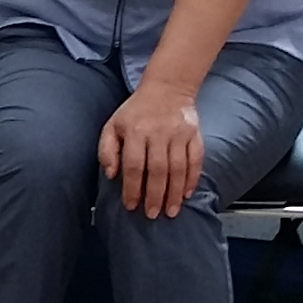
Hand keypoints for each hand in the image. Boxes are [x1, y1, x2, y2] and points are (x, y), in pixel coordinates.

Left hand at [99, 80, 206, 218]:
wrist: (167, 87)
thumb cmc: (136, 111)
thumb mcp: (113, 124)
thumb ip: (107, 150)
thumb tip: (111, 174)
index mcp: (135, 130)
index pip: (134, 165)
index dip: (132, 188)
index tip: (131, 205)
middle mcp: (158, 132)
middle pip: (158, 170)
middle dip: (155, 196)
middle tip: (152, 215)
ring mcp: (179, 133)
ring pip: (178, 168)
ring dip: (174, 193)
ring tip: (170, 211)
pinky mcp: (194, 134)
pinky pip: (196, 160)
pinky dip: (192, 178)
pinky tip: (187, 194)